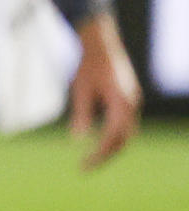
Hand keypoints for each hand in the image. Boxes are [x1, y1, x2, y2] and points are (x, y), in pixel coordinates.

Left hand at [69, 11, 141, 169]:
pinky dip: (114, 136)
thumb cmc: (88, 64)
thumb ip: (81, 114)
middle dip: (106, 156)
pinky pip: (125, 124)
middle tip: (85, 168)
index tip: (83, 166)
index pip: (113, 138)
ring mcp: (133, 101)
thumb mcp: (81, 89)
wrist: (101, 42)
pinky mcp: (129, 99)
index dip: (99, 155)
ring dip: (111, 147)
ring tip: (91, 159)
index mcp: (122, 102)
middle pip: (124, 140)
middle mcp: (132, 104)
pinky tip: (99, 143)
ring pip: (127, 133)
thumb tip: (77, 140)